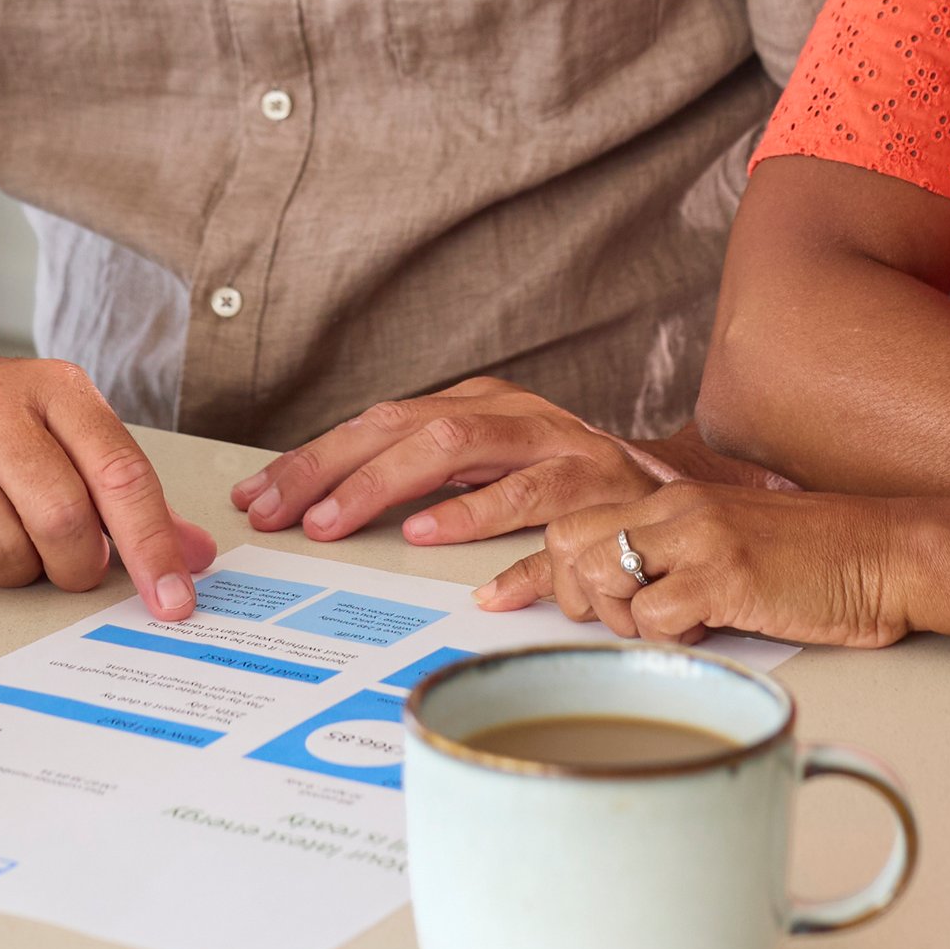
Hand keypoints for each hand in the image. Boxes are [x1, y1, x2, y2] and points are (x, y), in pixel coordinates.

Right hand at [0, 346, 217, 617]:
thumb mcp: (60, 430)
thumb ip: (124, 491)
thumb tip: (193, 553)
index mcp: (54, 386)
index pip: (121, 474)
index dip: (153, 547)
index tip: (174, 601)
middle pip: (62, 520)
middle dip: (74, 566)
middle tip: (67, 564)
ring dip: (8, 568)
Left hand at [232, 377, 758, 547]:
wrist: (687, 506)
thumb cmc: (577, 494)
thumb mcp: (499, 473)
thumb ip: (429, 477)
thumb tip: (328, 499)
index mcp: (486, 407)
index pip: (383, 422)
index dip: (316, 458)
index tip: (262, 497)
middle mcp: (518, 416)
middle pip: (410, 426)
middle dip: (334, 468)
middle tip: (281, 512)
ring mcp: (559, 449)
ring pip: (459, 449)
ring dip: (391, 485)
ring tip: (340, 520)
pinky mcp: (596, 491)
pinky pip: (532, 507)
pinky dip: (479, 524)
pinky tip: (434, 542)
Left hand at [481, 485, 918, 649]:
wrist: (890, 552)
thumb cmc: (820, 561)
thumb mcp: (734, 542)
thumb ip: (679, 556)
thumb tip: (625, 600)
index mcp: (673, 496)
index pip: (572, 517)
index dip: (544, 568)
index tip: (512, 600)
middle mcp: (676, 505)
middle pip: (566, 541)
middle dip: (569, 594)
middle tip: (613, 623)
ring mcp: (699, 536)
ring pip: (599, 574)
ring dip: (617, 619)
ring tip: (668, 626)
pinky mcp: (726, 573)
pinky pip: (652, 616)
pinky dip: (665, 639)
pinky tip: (706, 632)